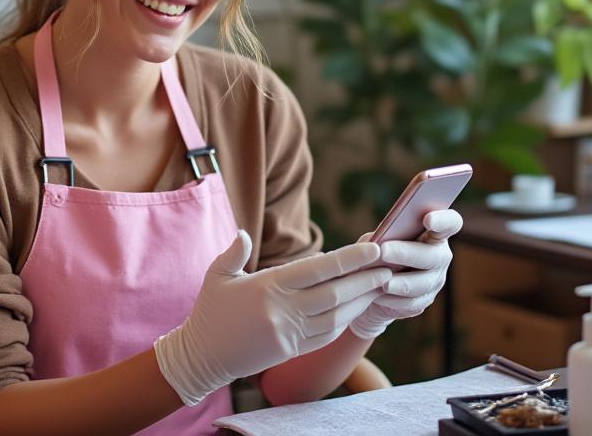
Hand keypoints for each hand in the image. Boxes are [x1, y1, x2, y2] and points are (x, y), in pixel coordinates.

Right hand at [154, 230, 391, 404]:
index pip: (317, 269)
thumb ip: (234, 253)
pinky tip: (358, 308)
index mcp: (268, 287)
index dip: (348, 258)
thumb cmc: (210, 311)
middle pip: (334, 293)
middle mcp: (282, 311)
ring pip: (336, 316)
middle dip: (365, 279)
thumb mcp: (216, 276)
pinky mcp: (291, 351)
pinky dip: (346, 321)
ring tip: (382, 285)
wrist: (201, 357)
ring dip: (361, 300)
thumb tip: (244, 234)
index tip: (372, 248)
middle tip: (389, 265)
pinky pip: (326, 335)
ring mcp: (288, 333)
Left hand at [349, 209, 461, 339]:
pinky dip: (395, 299)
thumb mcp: (376, 240)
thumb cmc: (378, 251)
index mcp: (434, 232)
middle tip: (384, 251)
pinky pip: (413, 302)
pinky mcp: (425, 299)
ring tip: (383, 282)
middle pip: (432, 255)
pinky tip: (379, 295)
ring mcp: (435, 279)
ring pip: (423, 282)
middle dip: (407, 253)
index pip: (450, 222)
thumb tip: (376, 244)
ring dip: (402, 282)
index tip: (427, 219)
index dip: (443, 220)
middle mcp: (440, 255)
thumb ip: (379, 237)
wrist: (372, 284)